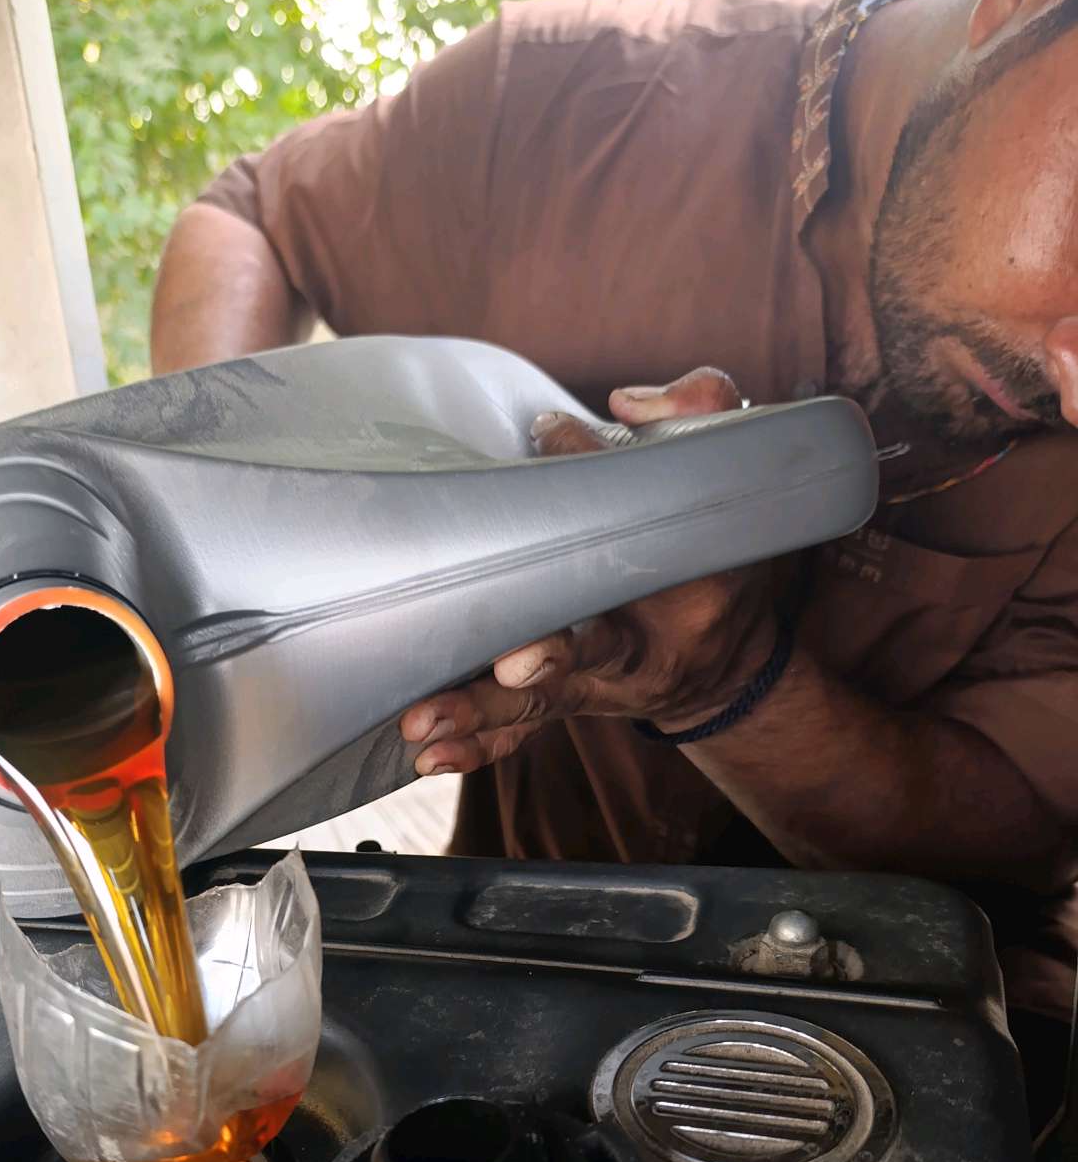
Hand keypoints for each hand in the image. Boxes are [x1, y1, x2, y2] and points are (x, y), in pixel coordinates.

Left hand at [401, 369, 781, 774]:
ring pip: (541, 701)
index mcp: (693, 580)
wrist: (729, 659)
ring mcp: (603, 683)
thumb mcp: (736, 468)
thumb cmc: (716, 550)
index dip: (586, 473)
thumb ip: (697, 411)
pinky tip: (430, 756)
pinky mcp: (569, 705)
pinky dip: (479, 746)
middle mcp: (647, 642)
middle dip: (553, 657)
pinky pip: (522, 733)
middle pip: (595, 648)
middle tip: (512, 663)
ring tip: (425, 721)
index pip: (636, 526)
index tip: (545, 436)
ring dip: (482, 710)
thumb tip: (621, 404)